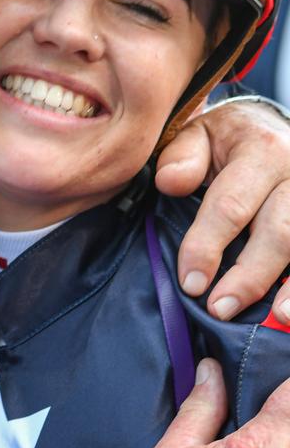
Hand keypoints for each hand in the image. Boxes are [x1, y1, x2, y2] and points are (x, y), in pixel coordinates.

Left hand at [155, 98, 289, 321]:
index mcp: (260, 150)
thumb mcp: (199, 134)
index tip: (190, 282)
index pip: (230, 206)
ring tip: (278, 318)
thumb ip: (181, 156)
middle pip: (278, 232)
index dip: (207, 247)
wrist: (272, 129)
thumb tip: (169, 182)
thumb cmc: (228, 141)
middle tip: (219, 309)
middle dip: (248, 277)